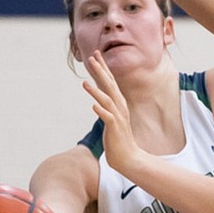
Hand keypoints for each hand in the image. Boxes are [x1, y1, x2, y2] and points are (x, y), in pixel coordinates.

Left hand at [81, 50, 145, 176]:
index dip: (103, 68)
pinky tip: (94, 106)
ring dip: (96, 92)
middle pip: (110, 86)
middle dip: (100, 71)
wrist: (129, 158)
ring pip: (107, 101)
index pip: (110, 82)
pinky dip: (101, 111)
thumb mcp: (112, 119)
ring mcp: (118, 118)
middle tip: (92, 57)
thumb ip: (107, 108)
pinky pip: (108, 118)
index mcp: (118, 104)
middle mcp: (119, 107)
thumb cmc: (118, 139)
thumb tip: (98, 99)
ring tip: (84, 83)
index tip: (95, 55)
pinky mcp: (115, 129)